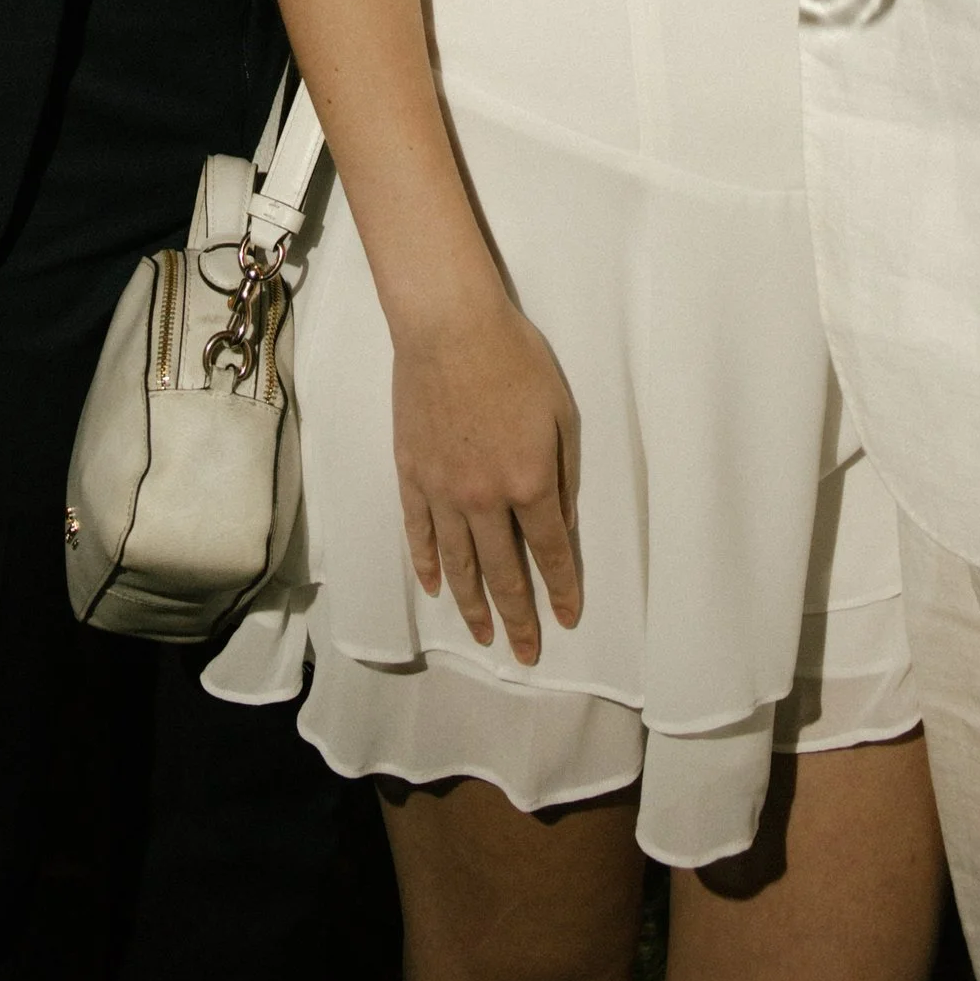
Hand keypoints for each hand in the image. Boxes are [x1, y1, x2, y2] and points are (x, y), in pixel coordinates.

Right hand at [389, 289, 582, 662]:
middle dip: (519, 618)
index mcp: (530, 482)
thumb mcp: (561, 412)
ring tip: (482, 637)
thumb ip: (564, 472)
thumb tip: (560, 519)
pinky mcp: (411, 475)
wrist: (448, 327)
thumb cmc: (515, 359)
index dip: (562, 590)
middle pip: (505, 573)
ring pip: (459, 564)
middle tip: (527, 654)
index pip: (551, 552)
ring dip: (473, 605)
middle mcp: (486, 499)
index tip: (567, 619)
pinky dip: (427, 565)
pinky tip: (436, 588)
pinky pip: (419, 533)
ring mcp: (443, 491)